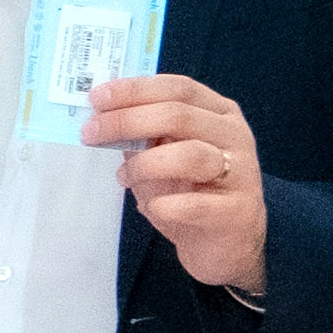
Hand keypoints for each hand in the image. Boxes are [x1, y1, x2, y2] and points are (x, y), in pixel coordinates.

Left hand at [85, 71, 267, 295]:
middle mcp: (234, 136)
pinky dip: (165, 204)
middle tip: (91, 134)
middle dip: (127, 121)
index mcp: (218, 113)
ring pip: (189, 155)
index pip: (178, 88)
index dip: (135, 90)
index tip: (97, 97)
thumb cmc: (193, 192)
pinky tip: (153, 207)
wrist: (227, 244)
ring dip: (144, 165)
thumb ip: (141, 134)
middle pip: (178, 115)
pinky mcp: (238, 211)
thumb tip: (99, 117)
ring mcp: (242, 172)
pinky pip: (195, 204)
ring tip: (125, 177)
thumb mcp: (164, 155)